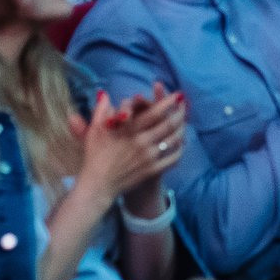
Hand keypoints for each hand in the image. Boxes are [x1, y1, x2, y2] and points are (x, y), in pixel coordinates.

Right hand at [68, 84, 188, 205]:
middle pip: (169, 125)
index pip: (154, 112)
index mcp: (129, 130)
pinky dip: (180, 150)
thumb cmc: (95, 156)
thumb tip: (105, 94)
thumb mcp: (95, 130)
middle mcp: (142, 142)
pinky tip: (181, 144)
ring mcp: (149, 157)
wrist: (98, 185)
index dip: (169, 102)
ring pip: (174, 140)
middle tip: (184, 106)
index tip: (177, 95)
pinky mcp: (152, 171)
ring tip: (184, 122)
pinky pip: (173, 158)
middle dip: (180, 113)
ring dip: (182, 129)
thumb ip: (101, 110)